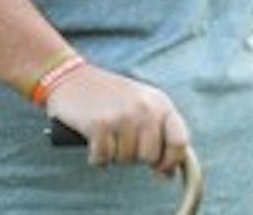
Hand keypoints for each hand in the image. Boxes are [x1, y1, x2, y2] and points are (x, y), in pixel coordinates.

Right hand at [46, 64, 191, 177]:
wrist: (72, 77)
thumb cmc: (110, 97)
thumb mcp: (142, 106)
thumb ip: (159, 134)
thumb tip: (170, 174)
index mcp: (160, 102)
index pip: (180, 141)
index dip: (172, 161)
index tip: (160, 169)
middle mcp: (145, 108)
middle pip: (150, 156)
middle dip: (135, 157)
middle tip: (122, 141)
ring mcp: (123, 115)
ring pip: (126, 160)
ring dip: (114, 155)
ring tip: (108, 135)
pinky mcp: (99, 125)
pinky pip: (103, 159)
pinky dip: (97, 157)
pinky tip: (93, 140)